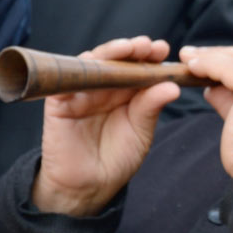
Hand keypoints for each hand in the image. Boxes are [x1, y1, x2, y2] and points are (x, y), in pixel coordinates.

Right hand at [32, 37, 180, 215]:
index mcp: (128, 92)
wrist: (90, 186)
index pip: (138, 66)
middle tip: (149, 46)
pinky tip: (95, 64)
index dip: (150, 56)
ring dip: (110, 52)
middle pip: (117, 59)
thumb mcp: (141, 132)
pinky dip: (78, 69)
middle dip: (133, 49)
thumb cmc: (118, 158)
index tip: (164, 50)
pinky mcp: (59, 102)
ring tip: (129, 48)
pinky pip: (65, 79)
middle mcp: (105, 87)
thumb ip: (151, 107)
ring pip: (93, 62)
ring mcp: (82, 92)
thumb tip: (172, 86)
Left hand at [179, 46, 232, 176]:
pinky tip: (191, 66)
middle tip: (192, 54)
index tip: (208, 61)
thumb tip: (209, 88)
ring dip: (209, 56)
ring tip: (186, 57)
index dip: (232, 60)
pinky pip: (228, 68)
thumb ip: (228, 101)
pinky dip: (208, 64)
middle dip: (220, 52)